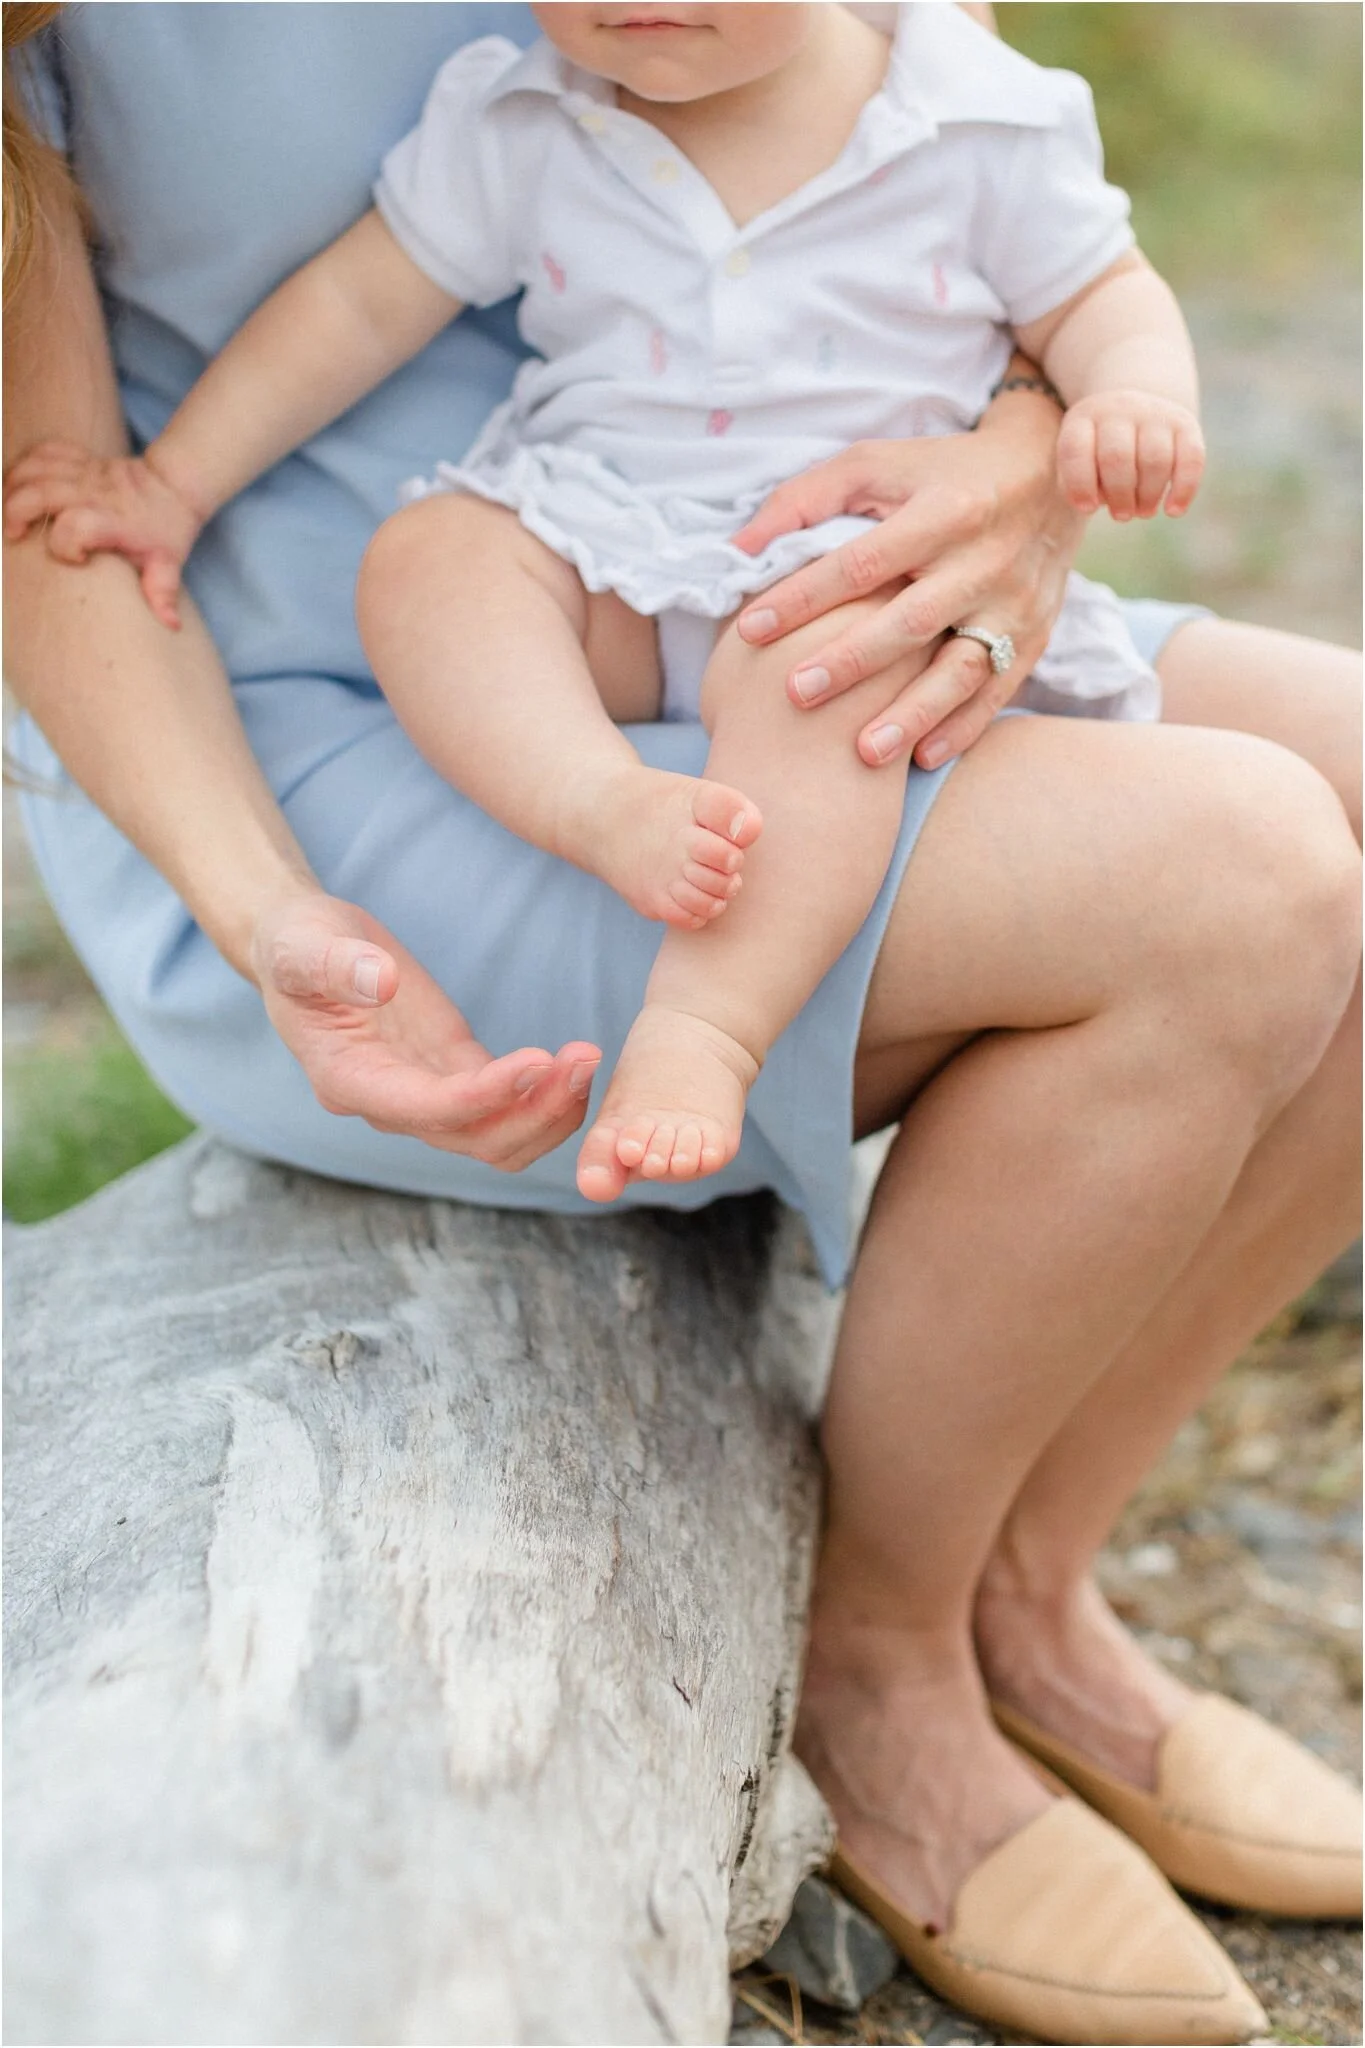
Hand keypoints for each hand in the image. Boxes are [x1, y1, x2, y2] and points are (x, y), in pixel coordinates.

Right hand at [2, 438, 202, 628]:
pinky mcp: (80, 459)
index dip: (67, 545)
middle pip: (42, 492)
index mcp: (114, 520)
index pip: (78, 525)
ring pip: (36, 468)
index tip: (77, 560)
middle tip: (12, 534)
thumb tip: (171, 625)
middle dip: (17, 511)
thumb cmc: (166, 530)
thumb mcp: (168, 564)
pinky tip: (18, 482)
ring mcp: (85, 473)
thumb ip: (163, 593)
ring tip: (5, 510)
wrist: (173, 486)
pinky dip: (26, 463)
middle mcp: (94, 493)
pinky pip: (45, 451)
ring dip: (12, 486)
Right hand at [251, 893, 600, 1170]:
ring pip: (500, 1138)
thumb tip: (383, 983)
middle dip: (535, 1111)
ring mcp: (426, 1094)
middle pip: (476, 1141)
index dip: (485, 1095)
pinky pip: (509, 1107)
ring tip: (588, 1058)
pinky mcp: (454, 1072)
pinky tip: (578, 1060)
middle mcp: (391, 1105)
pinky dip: (547, 1095)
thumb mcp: (301, 943)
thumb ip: (332, 964)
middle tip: (583, 1057)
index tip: (537, 1060)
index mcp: (350, 1082)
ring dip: (550, 1112)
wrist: (305, 948)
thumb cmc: (296, 944)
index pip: (427, 1109)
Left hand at [730, 416, 1083, 769]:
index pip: (862, 561)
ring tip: (864, 753)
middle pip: (913, 621)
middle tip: (797, 694)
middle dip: (854, 662)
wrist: (1048, 477)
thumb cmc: (939, 473)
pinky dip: (962, 727)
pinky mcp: (1035, 636)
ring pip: (963, 668)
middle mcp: (983, 560)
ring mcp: (1014, 604)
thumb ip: (804, 500)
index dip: (804, 597)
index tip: (749, 629)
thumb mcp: (875, 465)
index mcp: (941, 511)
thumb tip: (739, 548)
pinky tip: (921, 757)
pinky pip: (999, 690)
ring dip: (914, 713)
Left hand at [1056, 391, 1203, 521]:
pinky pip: (1191, 458)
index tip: (1087, 509)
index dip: (1079, 484)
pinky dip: (1184, 489)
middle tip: (1121, 516)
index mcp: (1083, 418)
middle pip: (1117, 457)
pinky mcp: (1185, 423)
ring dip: (1148, 496)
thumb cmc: (1097, 453)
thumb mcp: (1079, 461)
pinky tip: (1173, 511)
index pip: (1075, 450)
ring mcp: (1154, 412)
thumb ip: (1078, 484)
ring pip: (1155, 459)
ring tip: (1143, 512)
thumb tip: (1094, 503)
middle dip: (1119, 495)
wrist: (1134, 413)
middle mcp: (1118, 409)